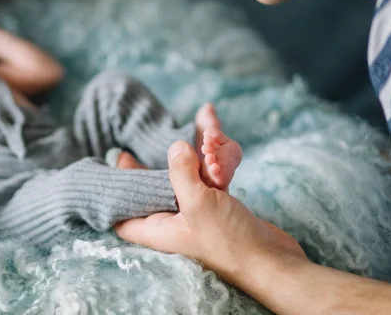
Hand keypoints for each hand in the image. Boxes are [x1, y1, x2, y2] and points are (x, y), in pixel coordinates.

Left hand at [114, 141, 305, 285]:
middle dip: (158, 161)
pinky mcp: (217, 207)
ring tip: (205, 128)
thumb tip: (175, 146)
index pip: (124, 212)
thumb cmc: (228, 240)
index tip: (120, 159)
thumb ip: (180, 172)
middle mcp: (172, 221)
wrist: (270, 261)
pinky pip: (208, 178)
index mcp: (157, 228)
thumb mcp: (197, 202)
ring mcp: (196, 213)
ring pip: (187, 177)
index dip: (119, 188)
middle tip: (154, 141)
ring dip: (195, 154)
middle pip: (154, 187)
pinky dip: (212, 161)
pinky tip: (215, 138)